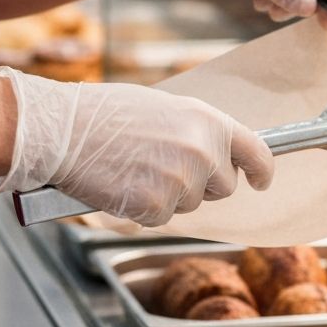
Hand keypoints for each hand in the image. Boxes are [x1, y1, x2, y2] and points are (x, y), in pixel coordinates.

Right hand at [0, 68, 272, 227]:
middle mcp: (203, 151)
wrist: (65, 129)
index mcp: (208, 121)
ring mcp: (182, 181)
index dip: (260, 171)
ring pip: (190, 205)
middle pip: (223, 187)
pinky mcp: (157, 206)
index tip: (261, 181)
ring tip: (134, 168)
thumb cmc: (106, 113)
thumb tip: (213, 153)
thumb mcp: (165, 108)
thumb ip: (196, 131)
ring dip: (168, 195)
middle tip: (163, 167)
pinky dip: (142, 209)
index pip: (256, 151)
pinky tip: (122, 184)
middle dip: (201, 184)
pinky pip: (161, 218)